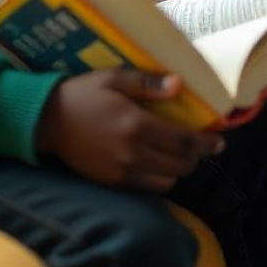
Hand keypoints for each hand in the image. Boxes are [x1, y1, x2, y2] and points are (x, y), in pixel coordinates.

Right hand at [37, 70, 224, 191]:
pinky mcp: (112, 183)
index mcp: (137, 126)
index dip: (207, 144)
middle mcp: (133, 154)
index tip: (220, 142)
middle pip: (180, 165)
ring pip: (166, 180)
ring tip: (176, 154)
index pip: (184, 142)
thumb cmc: (83, 94)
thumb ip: (148, 84)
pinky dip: (158, 178)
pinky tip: (155, 163)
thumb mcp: (114, 78)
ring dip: (177, 168)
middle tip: (198, 145)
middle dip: (195, 157)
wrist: (46, 122)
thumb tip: (178, 85)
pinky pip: (147, 187)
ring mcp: (122, 172)